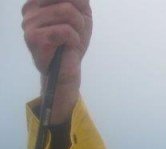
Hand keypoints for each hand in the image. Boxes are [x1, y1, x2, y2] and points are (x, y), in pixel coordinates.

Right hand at [22, 0, 92, 123]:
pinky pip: (66, 30)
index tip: (76, 20)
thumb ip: (79, 0)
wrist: (67, 69)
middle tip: (73, 33)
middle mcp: (29, 9)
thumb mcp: (81, 15)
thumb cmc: (72, 42)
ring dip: (78, 29)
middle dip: (79, 18)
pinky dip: (74, 40)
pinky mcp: (35, 38)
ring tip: (70, 40)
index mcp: (37, 2)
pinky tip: (66, 47)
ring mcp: (29, 23)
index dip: (78, 5)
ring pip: (67, 11)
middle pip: (67, 0)